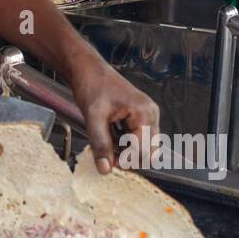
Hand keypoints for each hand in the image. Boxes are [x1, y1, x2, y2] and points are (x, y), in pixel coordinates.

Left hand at [68, 59, 159, 173]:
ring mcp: (147, 114)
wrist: (87, 69)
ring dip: (126, 150)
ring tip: (107, 141)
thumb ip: (101, 144)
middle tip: (107, 154)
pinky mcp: (140, 115)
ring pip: (143, 146)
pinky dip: (124, 142)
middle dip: (128, 156)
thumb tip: (105, 169)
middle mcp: (151, 114)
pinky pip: (137, 137)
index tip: (108, 163)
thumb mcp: (94, 117)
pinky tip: (110, 134)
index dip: (126, 160)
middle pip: (148, 151)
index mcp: (144, 113)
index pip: (144, 150)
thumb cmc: (93, 85)